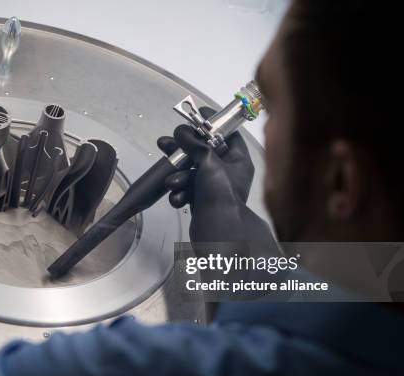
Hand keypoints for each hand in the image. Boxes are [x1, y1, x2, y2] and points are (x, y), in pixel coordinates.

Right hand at [157, 107, 269, 242]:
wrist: (217, 232)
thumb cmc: (219, 193)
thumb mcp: (208, 160)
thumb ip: (193, 142)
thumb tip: (181, 131)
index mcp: (239, 160)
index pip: (227, 133)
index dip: (212, 123)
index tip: (196, 115)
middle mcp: (228, 172)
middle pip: (202, 152)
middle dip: (182, 151)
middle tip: (165, 144)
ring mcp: (214, 187)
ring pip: (191, 171)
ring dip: (178, 176)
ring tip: (172, 182)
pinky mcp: (201, 201)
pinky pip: (187, 189)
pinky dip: (180, 192)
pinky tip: (178, 198)